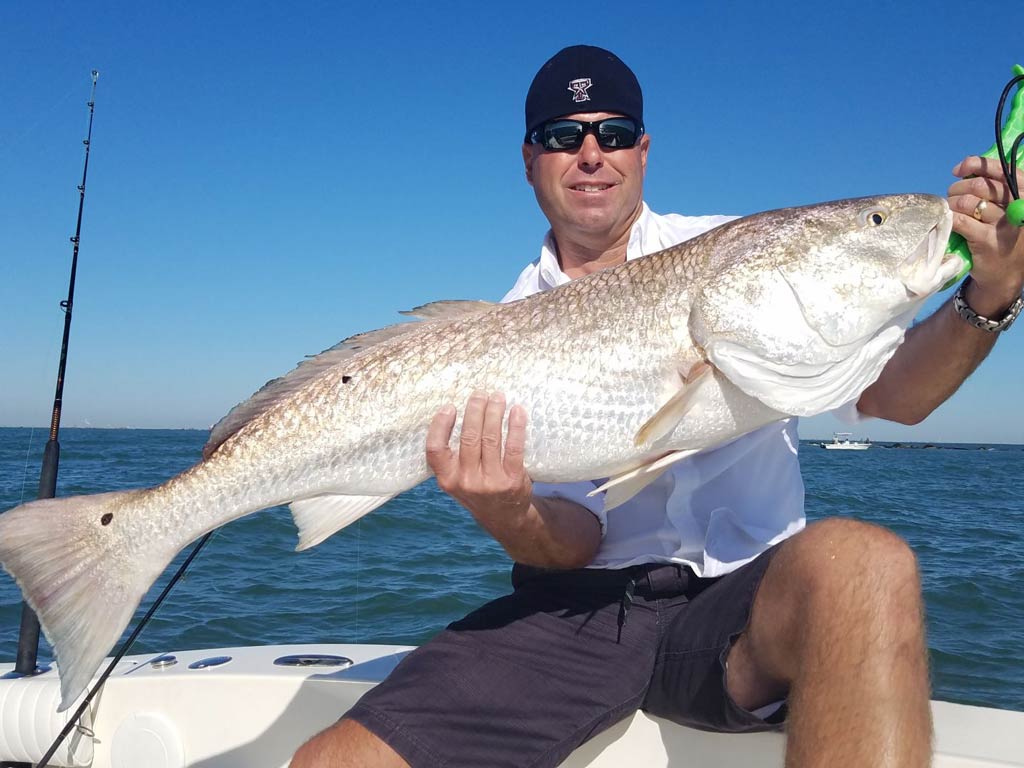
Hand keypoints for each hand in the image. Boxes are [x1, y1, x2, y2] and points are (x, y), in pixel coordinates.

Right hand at [426, 391, 532, 523]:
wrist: (504, 517)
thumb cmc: (478, 488)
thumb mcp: (457, 479)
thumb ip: (454, 455)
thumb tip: (457, 412)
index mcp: (447, 479)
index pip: (435, 450)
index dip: (440, 426)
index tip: (450, 407)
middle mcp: (466, 481)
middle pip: (469, 438)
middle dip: (475, 410)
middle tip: (481, 393)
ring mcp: (490, 482)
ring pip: (491, 439)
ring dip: (495, 412)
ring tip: (498, 397)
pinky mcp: (512, 481)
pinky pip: (514, 448)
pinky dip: (516, 426)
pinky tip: (517, 411)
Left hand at [949, 156, 1023, 312]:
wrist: (1005, 274)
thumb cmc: (1002, 236)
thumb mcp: (1006, 210)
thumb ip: (994, 191)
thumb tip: (966, 170)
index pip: (1001, 171)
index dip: (977, 165)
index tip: (959, 170)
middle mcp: (1018, 207)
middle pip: (981, 186)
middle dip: (958, 188)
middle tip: (952, 196)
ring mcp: (1003, 225)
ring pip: (968, 202)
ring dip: (952, 204)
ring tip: (951, 210)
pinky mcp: (986, 240)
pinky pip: (960, 220)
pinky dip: (950, 218)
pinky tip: (949, 222)